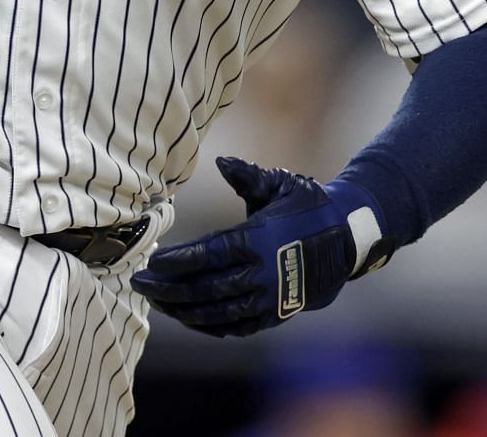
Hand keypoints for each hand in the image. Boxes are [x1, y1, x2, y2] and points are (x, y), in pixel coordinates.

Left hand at [129, 156, 391, 336]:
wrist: (347, 240)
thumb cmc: (307, 207)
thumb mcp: (281, 184)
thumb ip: (247, 175)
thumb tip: (219, 160)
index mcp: (258, 240)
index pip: (206, 255)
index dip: (176, 263)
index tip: (150, 264)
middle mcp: (262, 274)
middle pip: (205, 288)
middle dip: (168, 289)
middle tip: (139, 284)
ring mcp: (270, 299)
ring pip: (217, 312)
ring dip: (182, 309)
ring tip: (157, 301)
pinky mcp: (276, 315)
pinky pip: (236, 327)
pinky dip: (208, 325)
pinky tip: (186, 316)